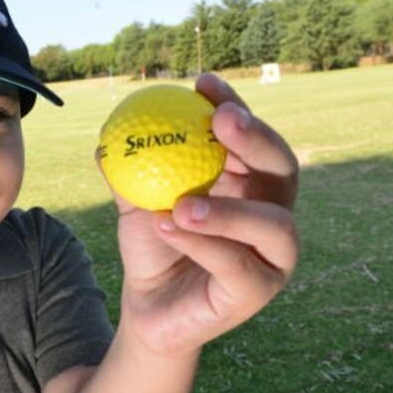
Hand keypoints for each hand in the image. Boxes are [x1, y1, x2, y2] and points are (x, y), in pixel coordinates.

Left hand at [102, 73, 298, 357]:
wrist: (147, 308)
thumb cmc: (153, 247)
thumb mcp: (135, 202)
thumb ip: (128, 169)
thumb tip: (108, 134)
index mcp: (250, 184)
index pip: (252, 137)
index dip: (233, 105)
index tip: (202, 84)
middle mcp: (272, 215)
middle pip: (284, 169)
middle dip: (257, 140)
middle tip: (220, 121)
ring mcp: (272, 258)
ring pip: (273, 224)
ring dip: (230, 209)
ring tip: (183, 203)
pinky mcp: (257, 293)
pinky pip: (237, 265)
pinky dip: (204, 244)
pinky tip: (169, 229)